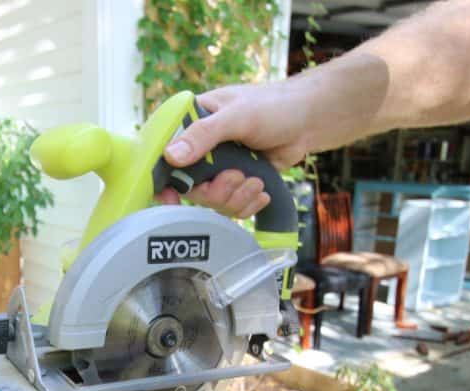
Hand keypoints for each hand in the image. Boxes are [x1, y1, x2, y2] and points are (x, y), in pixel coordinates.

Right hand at [156, 81, 311, 218]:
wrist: (307, 121)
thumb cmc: (272, 106)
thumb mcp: (236, 116)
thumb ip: (203, 135)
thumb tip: (171, 156)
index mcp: (190, 123)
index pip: (162, 156)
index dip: (163, 180)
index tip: (172, 200)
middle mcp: (199, 149)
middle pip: (189, 188)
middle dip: (217, 191)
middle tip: (238, 177)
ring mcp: (217, 167)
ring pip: (212, 201)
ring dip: (236, 198)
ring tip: (256, 181)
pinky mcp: (235, 182)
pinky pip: (230, 206)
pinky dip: (247, 204)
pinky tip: (261, 190)